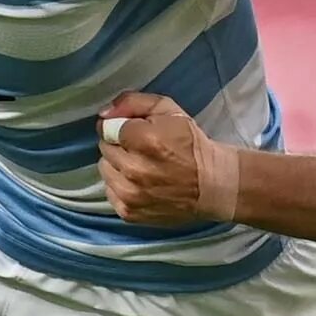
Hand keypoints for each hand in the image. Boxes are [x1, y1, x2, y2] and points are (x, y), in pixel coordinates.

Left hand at [99, 92, 237, 225]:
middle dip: (120, 145)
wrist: (213, 185)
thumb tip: (103, 113)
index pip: (108, 128)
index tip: (134, 132)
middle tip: (140, 149)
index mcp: (146, 140)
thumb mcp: (169, 110)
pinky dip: (121, 186)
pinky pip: (110, 192)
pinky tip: (140, 184)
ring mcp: (130, 194)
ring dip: (118, 166)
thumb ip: (133, 102)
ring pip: (105, 170)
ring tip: (140, 166)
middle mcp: (135, 169)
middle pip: (105, 149)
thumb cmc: (191, 145)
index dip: (120, 127)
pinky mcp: (129, 212)